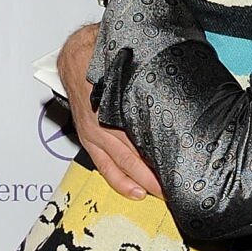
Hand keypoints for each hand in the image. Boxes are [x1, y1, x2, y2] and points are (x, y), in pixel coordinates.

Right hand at [56, 25, 162, 201]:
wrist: (74, 56)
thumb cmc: (101, 56)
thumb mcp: (125, 60)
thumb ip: (146, 75)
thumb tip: (172, 84)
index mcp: (113, 104)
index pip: (140, 133)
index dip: (160, 150)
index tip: (177, 162)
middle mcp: (101, 122)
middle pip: (131, 154)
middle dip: (151, 174)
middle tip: (172, 187)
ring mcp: (93, 133)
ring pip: (119, 163)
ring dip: (138, 181)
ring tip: (157, 194)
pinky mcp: (89, 139)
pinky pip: (104, 165)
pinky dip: (119, 180)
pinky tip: (133, 190)